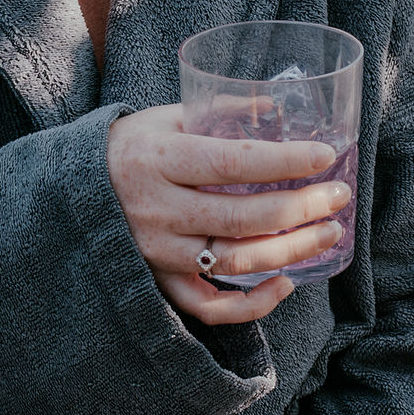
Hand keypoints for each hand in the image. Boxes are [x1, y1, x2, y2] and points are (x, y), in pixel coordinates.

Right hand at [106, 103, 351, 327]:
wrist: (75, 189)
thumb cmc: (131, 146)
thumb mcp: (167, 116)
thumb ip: (221, 112)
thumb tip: (279, 108)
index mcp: (160, 160)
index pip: (232, 163)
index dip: (284, 162)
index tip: (325, 155)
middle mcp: (159, 210)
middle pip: (242, 218)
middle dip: (300, 208)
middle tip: (338, 196)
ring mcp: (158, 251)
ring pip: (234, 262)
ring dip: (290, 251)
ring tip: (328, 233)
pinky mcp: (159, 280)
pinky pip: (208, 306)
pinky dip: (251, 305)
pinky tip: (285, 283)